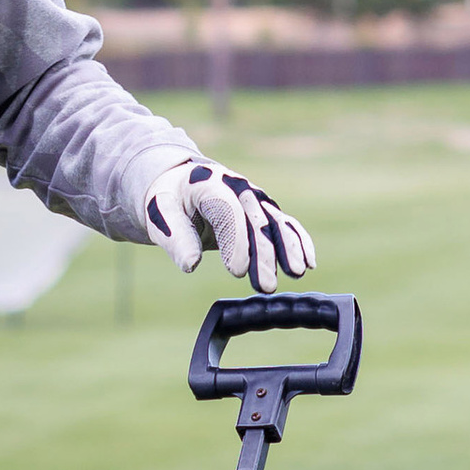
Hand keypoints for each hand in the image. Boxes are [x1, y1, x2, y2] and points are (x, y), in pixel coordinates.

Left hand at [142, 159, 314, 293]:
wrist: (183, 184)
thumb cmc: (170, 201)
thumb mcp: (160, 215)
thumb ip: (175, 239)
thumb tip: (190, 264)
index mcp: (209, 184)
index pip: (227, 211)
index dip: (235, 242)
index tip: (237, 272)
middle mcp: (237, 188)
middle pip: (256, 221)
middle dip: (264, 254)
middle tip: (266, 286)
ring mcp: (254, 198)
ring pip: (275, 223)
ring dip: (288, 248)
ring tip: (294, 274)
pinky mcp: (264, 210)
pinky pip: (285, 225)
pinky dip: (299, 242)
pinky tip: (308, 263)